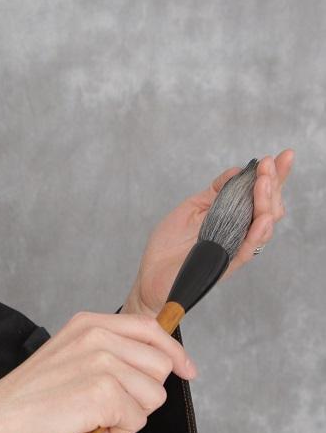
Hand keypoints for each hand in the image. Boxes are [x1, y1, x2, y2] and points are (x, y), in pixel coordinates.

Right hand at [0, 311, 196, 432]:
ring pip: (154, 396)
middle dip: (143, 394)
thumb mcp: (70, 355)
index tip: (187, 370)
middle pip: (160, 365)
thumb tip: (157, 364)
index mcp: (88, 323)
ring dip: (130, 416)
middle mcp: (97, 336)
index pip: (151, 329)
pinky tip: (89, 428)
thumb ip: (107, 350)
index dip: (174, 353)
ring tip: (94, 417)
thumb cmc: (31, 397)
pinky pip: (137, 420)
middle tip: (108, 406)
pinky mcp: (102, 393)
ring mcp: (101, 363)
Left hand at [124, 149, 294, 316]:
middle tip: (270, 165)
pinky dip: (257, 233)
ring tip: (264, 183)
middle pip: (268, 207)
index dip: (273, 176)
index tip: (282, 155)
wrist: (151, 277)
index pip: (258, 194)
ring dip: (266, 202)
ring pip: (263, 226)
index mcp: (232, 217)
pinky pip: (248, 249)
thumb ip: (214, 193)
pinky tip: (263, 218)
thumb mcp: (190, 209)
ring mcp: (234, 247)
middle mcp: (239, 232)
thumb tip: (236, 171)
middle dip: (272, 183)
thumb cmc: (169, 246)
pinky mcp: (226, 264)